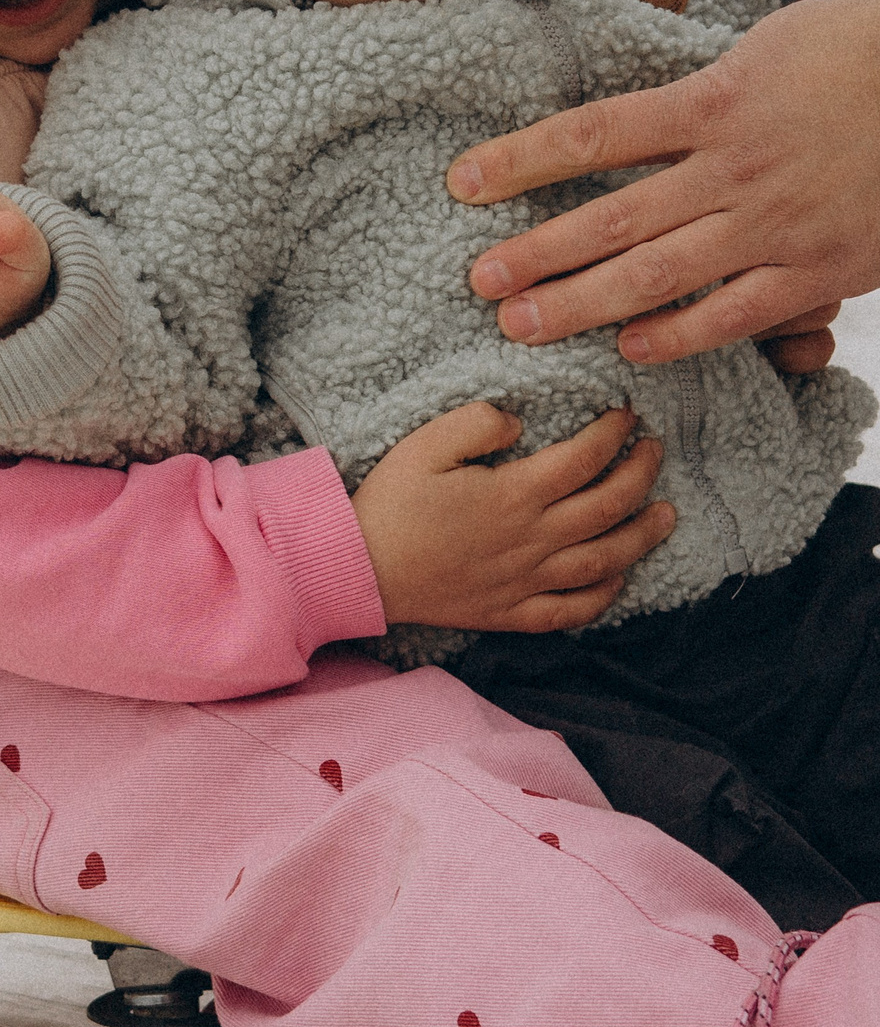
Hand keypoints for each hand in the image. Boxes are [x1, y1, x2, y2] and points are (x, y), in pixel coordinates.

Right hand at [355, 404, 670, 631]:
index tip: (626, 415)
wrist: (360, 568)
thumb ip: (476, 423)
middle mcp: (532, 539)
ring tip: (665, 515)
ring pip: (606, 560)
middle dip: (641, 473)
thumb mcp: (423, 444)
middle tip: (654, 451)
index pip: (584, 459)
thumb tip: (519, 423)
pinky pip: (573, 609)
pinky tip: (618, 577)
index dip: (614, 433)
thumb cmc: (389, 503)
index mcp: (514, 494)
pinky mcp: (511, 611)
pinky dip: (605, 595)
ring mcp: (527, 580)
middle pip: (609, 506)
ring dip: (643, 535)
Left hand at [448, 0, 879, 361]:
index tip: (461, 181)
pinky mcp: (822, 268)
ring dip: (582, 303)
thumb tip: (640, 105)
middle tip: (478, 280)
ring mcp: (778, 223)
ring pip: (660, 274)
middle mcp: (736, 167)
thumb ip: (700, 84)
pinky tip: (629, 347)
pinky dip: (679, 334)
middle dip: (536, 254)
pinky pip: (737, 312)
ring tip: (519, 324)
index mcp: (715, 101)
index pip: (593, 134)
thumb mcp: (769, 41)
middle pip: (613, 218)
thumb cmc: (862, 52)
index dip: (519, 159)